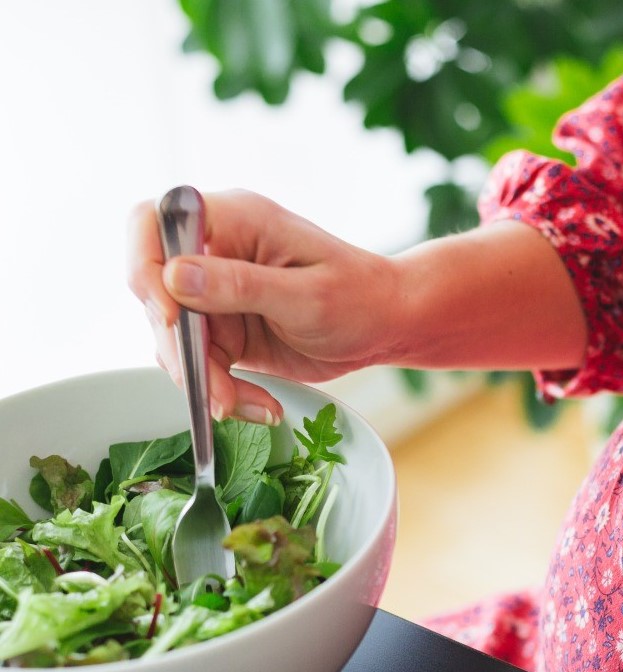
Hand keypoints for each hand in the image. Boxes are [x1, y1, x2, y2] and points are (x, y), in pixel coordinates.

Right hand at [127, 189, 401, 422]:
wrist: (386, 327)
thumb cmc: (360, 297)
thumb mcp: (306, 294)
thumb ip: (240, 284)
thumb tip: (174, 277)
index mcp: (232, 221)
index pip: (153, 222)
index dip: (146, 268)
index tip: (173, 319)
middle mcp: (215, 253)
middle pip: (157, 294)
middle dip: (182, 350)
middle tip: (215, 393)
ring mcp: (216, 295)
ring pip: (175, 339)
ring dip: (203, 381)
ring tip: (247, 407)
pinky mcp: (224, 332)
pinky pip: (200, 365)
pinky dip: (221, 392)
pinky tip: (259, 408)